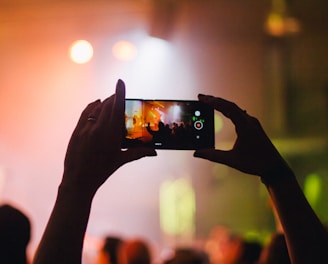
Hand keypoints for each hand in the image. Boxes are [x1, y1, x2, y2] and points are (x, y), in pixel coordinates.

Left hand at [61, 79, 155, 195]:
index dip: (119, 93)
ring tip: (110, 101)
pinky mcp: (77, 131)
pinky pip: (85, 113)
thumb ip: (139, 153)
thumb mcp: (120, 160)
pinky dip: (92, 106)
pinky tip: (96, 104)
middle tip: (119, 94)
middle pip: (107, 105)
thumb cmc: (102, 171)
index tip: (120, 81)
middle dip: (114, 98)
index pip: (116, 108)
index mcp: (110, 134)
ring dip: (104, 103)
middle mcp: (97, 128)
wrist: (78, 180)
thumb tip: (155, 152)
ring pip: (96, 108)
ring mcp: (85, 128)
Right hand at [194, 95, 290, 178]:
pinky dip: (228, 110)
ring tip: (208, 102)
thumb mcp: (232, 160)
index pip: (228, 107)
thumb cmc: (255, 163)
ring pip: (235, 109)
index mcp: (245, 125)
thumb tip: (196, 153)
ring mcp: (252, 123)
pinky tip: (224, 111)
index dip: (213, 101)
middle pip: (230, 105)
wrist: (275, 167)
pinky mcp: (253, 127)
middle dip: (214, 100)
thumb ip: (213, 156)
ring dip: (221, 104)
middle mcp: (249, 121)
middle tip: (200, 97)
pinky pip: (239, 114)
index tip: (201, 98)